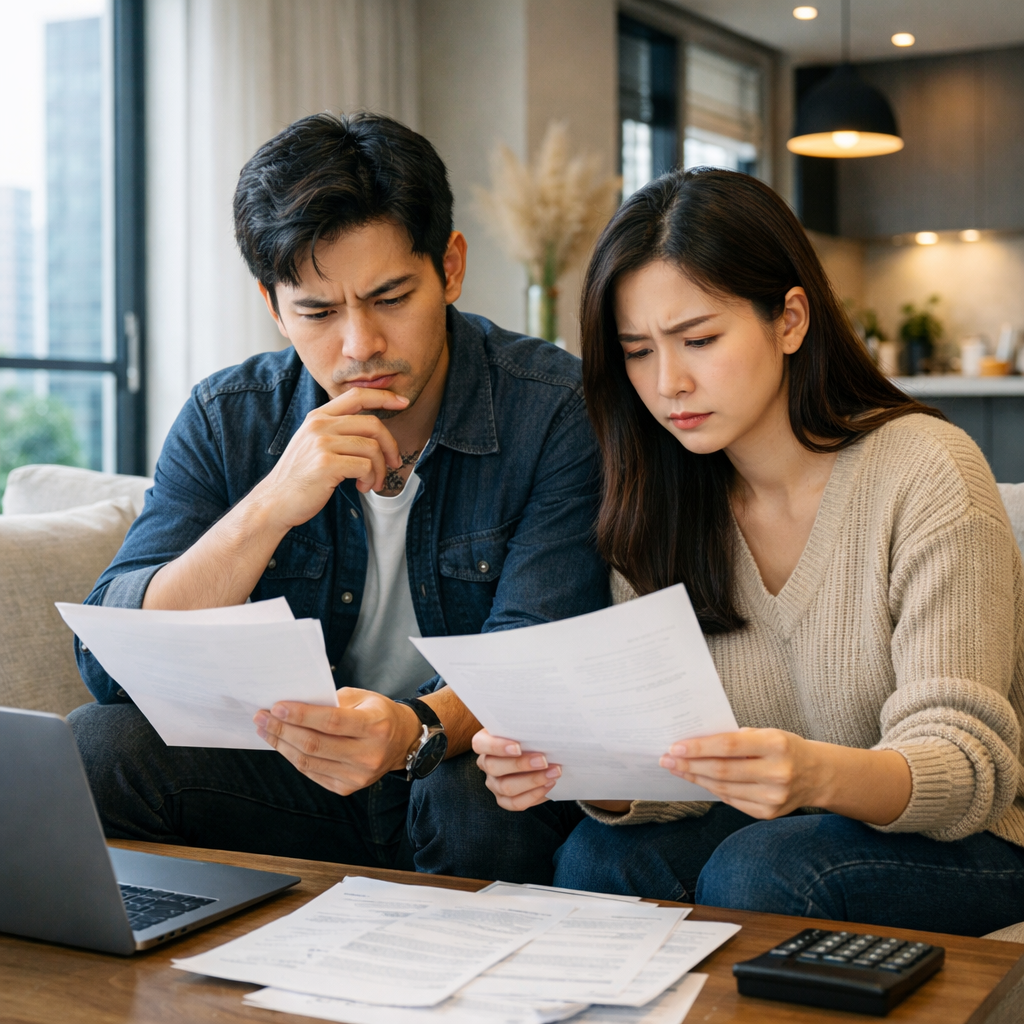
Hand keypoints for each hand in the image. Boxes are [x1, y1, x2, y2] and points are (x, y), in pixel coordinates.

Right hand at [251, 387, 409, 532]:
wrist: (275, 501)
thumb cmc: (300, 477)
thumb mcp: (313, 444)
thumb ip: (336, 431)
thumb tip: (374, 430)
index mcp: (318, 416)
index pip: (357, 395)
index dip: (384, 397)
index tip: (403, 402)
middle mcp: (320, 425)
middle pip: (373, 424)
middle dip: (390, 446)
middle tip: (393, 464)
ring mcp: (322, 443)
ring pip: (372, 448)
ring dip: (380, 470)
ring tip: (372, 483)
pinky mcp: (326, 463)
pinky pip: (366, 466)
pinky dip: (370, 479)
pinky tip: (361, 487)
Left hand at [253, 688, 421, 795]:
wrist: (401, 742)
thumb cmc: (378, 714)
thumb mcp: (362, 697)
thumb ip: (331, 701)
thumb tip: (293, 705)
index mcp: (375, 726)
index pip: (331, 722)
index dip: (301, 715)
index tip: (276, 707)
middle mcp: (368, 754)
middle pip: (315, 744)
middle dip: (283, 730)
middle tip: (262, 717)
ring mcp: (358, 775)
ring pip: (309, 762)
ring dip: (282, 745)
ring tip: (266, 730)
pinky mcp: (348, 787)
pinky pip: (312, 772)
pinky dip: (293, 757)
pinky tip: (283, 744)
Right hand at [472, 729, 561, 810]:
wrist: (539, 754)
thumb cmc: (530, 736)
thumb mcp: (525, 728)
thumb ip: (527, 727)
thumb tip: (543, 725)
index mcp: (485, 742)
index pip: (480, 744)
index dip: (496, 746)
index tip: (518, 747)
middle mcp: (486, 763)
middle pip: (494, 767)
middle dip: (521, 765)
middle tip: (543, 760)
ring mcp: (493, 783)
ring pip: (506, 787)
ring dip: (533, 781)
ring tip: (554, 772)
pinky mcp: (504, 799)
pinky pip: (516, 803)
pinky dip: (534, 795)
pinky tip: (549, 785)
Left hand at [660, 728, 824, 818]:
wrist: (817, 775)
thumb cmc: (784, 747)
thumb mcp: (766, 733)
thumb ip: (736, 738)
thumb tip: (694, 742)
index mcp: (777, 745)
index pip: (729, 746)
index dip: (699, 747)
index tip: (675, 746)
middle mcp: (777, 773)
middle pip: (722, 771)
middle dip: (689, 765)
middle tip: (666, 759)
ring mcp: (774, 797)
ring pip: (723, 789)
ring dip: (695, 778)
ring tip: (676, 768)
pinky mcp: (769, 813)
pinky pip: (731, 800)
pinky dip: (711, 789)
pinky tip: (698, 780)